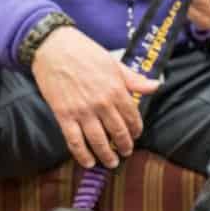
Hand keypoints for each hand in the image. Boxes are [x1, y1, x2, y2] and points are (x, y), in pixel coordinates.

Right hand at [30, 26, 158, 169]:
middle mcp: (102, 103)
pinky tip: (88, 163)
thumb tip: (156, 86)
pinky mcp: (63, 116)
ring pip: (99, 141)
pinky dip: (82, 155)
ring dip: (107, 156)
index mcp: (116, 90)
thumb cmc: (85, 52)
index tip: (136, 135)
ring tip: (111, 162)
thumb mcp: (113, 63)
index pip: (132, 117)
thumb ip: (134, 79)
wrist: (53, 48)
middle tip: (126, 152)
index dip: (136, 130)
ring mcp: (82, 111)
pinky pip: (74, 141)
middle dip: (124, 146)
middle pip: (118, 133)